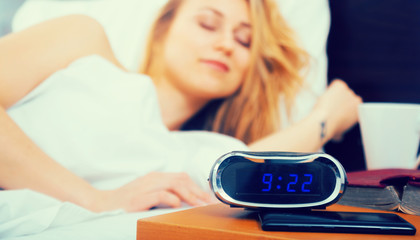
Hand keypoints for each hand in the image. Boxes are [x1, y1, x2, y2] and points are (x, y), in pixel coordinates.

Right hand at [90, 172, 212, 211]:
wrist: (102, 204)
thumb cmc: (126, 201)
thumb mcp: (147, 193)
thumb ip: (164, 193)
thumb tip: (184, 200)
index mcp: (156, 177)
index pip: (182, 177)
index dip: (197, 186)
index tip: (207, 198)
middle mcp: (152, 178)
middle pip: (181, 179)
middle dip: (197, 191)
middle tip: (208, 203)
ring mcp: (145, 187)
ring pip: (174, 185)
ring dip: (190, 195)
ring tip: (199, 205)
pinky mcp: (139, 197)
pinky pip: (160, 194)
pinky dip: (171, 198)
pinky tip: (178, 205)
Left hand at [313, 79, 361, 140]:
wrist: (324, 121)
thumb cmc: (330, 128)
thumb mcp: (340, 133)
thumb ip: (342, 131)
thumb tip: (339, 137)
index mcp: (359, 112)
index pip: (352, 106)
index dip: (343, 108)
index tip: (337, 111)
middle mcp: (357, 101)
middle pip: (348, 97)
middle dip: (340, 101)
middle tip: (330, 107)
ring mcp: (349, 92)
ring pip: (341, 91)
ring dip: (334, 95)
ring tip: (326, 104)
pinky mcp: (341, 85)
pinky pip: (336, 84)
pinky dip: (331, 89)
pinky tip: (327, 97)